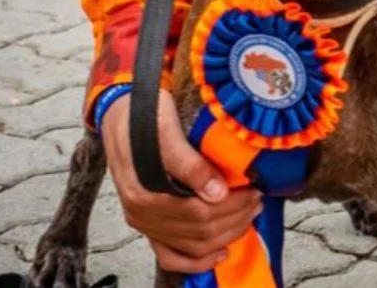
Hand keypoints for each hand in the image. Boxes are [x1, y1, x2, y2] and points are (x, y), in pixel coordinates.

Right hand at [101, 92, 261, 273]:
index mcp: (142, 193)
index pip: (198, 214)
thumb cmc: (140, 117)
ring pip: (191, 246)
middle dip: (235, 218)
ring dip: (225, 235)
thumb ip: (189, 164)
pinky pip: (171, 256)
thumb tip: (217, 194)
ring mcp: (144, 222)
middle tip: (257, 199)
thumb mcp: (165, 130)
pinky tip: (220, 253)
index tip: (254, 190)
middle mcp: (141, 214)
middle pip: (199, 232)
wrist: (120, 114)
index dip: (232, 206)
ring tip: (248, 215)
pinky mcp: (149, 224)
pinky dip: (196, 261)